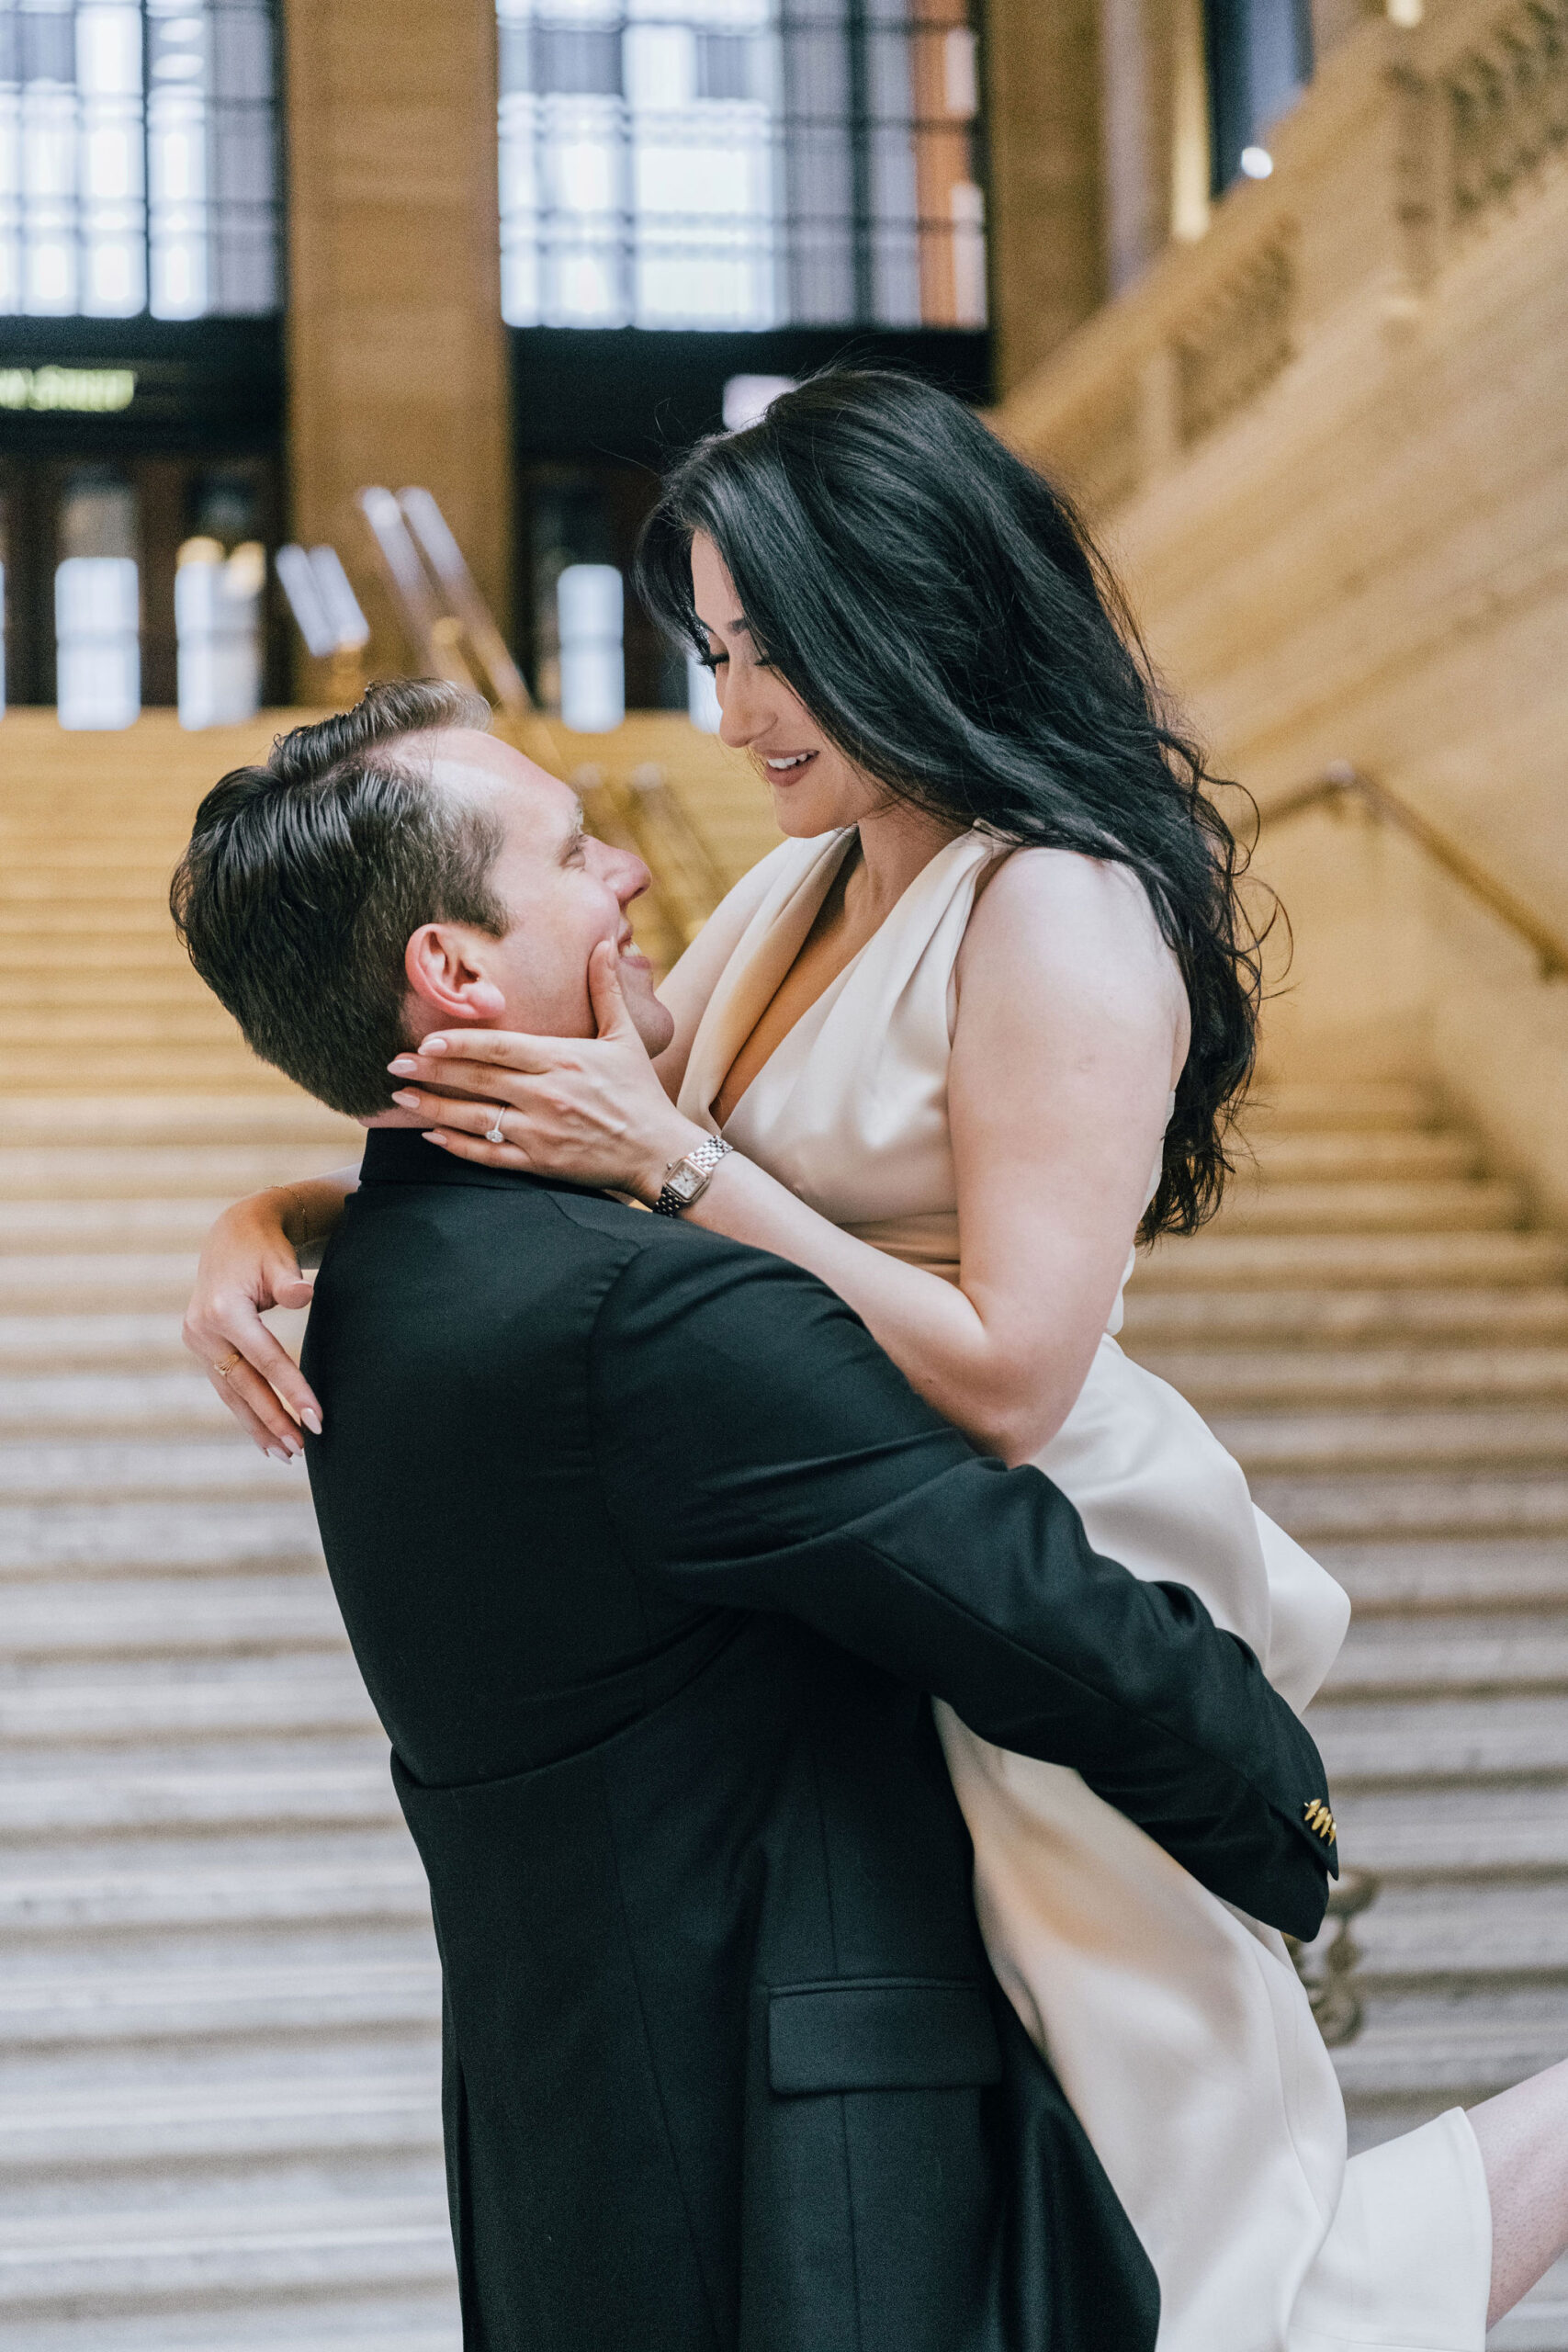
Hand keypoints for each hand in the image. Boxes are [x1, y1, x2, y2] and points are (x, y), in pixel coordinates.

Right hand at [183, 1191, 322, 1458]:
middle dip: (273, 1419)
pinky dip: (245, 1410)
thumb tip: (304, 1295)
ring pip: (231, 1392)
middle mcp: (204, 1329)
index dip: (292, 1390)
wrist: (232, 1235)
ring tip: (284, 1454)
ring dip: (257, 1424)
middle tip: (301, 1449)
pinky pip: (227, 1386)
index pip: (266, 1360)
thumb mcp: (278, 1259)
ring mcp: (198, 1340)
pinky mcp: (202, 1347)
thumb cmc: (264, 1248)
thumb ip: (289, 1281)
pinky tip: (264, 1435)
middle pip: (245, 1384)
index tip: (317, 1419)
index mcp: (224, 1310)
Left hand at [388, 939, 704, 1201]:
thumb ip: (605, 991)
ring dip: (433, 1107)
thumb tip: (602, 945)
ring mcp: (540, 1132)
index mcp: (562, 1059)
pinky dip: (457, 1147)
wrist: (660, 1152)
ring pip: (474, 1119)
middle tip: (395, 1062)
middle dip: (431, 1070)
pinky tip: (432, 1136)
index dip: (459, 1043)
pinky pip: (488, 1156)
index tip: (426, 1039)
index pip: (499, 1047)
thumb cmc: (641, 1093)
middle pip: (477, 1080)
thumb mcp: (626, 1038)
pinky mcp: (539, 1163)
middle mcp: (546, 1095)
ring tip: (401, 1096)